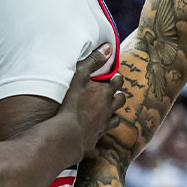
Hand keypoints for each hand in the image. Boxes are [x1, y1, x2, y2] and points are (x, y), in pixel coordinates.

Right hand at [59, 43, 124, 159]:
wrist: (65, 135)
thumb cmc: (70, 103)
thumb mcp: (79, 75)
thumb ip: (93, 60)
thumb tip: (108, 46)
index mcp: (106, 93)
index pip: (117, 81)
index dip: (114, 77)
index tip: (110, 76)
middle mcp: (108, 110)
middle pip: (120, 99)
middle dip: (117, 94)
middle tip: (109, 92)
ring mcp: (103, 126)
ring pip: (115, 119)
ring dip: (112, 114)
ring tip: (104, 111)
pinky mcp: (95, 141)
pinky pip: (101, 138)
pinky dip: (99, 134)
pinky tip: (93, 135)